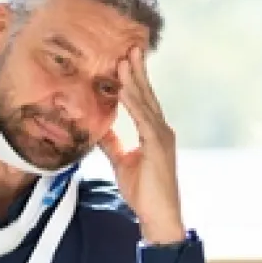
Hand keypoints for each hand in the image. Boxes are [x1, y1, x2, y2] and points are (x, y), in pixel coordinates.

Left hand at [98, 47, 185, 244]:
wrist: (158, 215)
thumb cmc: (144, 192)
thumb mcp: (122, 162)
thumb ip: (113, 144)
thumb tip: (100, 129)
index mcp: (153, 132)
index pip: (143, 101)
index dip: (134, 80)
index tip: (124, 61)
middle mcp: (161, 130)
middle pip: (147, 95)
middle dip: (137, 71)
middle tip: (129, 47)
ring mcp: (161, 137)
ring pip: (146, 103)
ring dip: (134, 81)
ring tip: (124, 61)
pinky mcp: (158, 146)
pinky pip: (143, 119)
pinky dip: (134, 103)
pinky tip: (124, 89)